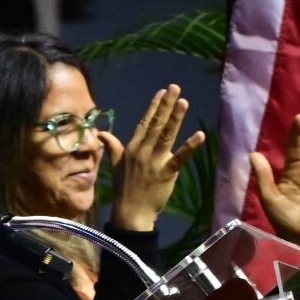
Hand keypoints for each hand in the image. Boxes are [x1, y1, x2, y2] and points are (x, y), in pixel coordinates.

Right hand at [103, 84, 205, 231]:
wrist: (131, 212)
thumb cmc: (124, 188)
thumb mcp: (116, 164)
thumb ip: (112, 146)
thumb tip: (100, 133)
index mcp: (132, 147)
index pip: (145, 122)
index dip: (154, 106)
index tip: (162, 91)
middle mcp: (143, 151)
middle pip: (156, 124)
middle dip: (166, 105)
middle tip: (175, 88)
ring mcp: (155, 161)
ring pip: (167, 136)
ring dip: (175, 118)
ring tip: (184, 102)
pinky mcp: (167, 173)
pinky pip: (179, 157)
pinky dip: (190, 146)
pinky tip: (200, 135)